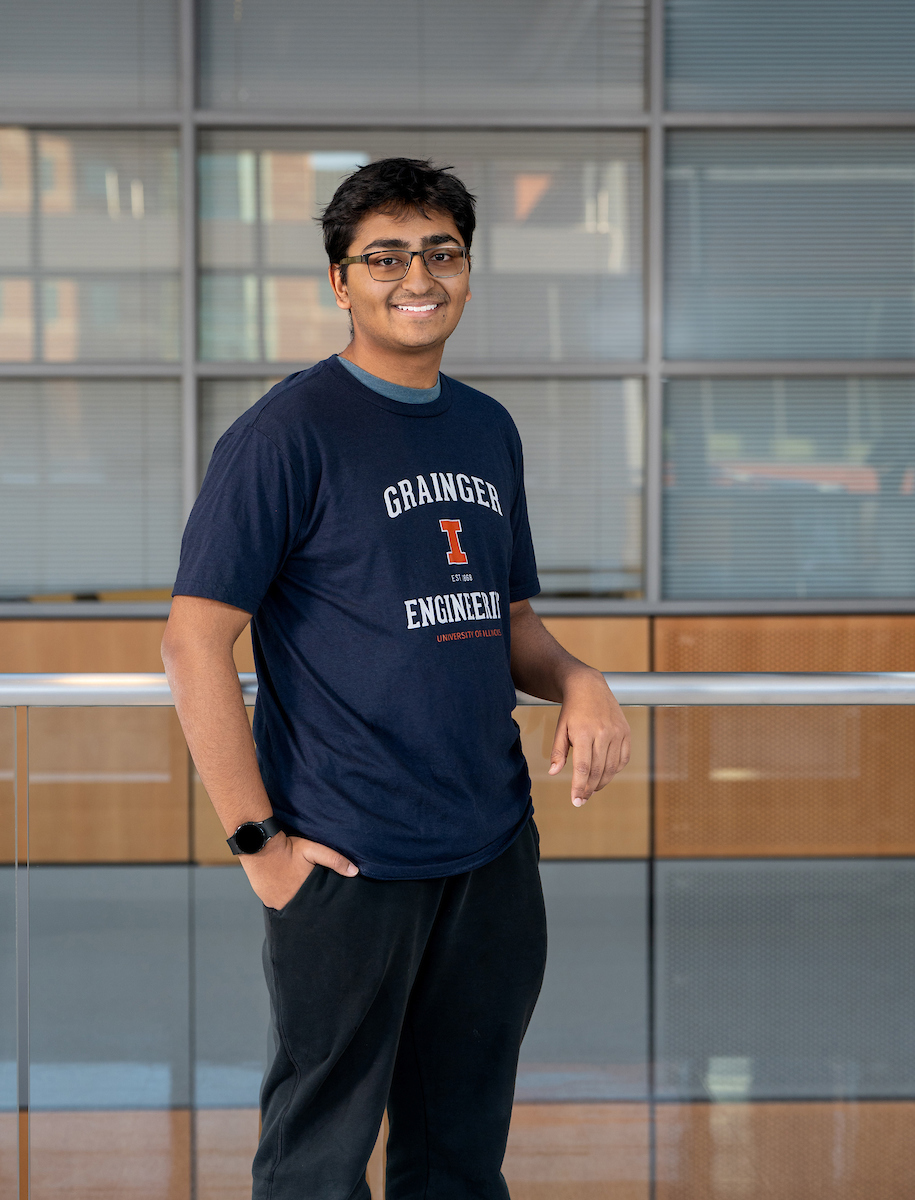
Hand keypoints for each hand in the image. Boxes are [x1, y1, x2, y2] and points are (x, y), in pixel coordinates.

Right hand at [240, 831, 357, 909]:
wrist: (259, 845)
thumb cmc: (288, 848)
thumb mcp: (314, 850)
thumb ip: (334, 860)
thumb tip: (355, 872)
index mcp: (302, 895)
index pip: (315, 907)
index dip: (320, 906)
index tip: (324, 904)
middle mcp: (287, 904)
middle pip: (302, 909)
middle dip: (308, 906)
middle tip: (313, 901)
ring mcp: (274, 903)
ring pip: (289, 908)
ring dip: (294, 903)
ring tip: (299, 895)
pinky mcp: (265, 899)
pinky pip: (277, 904)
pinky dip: (282, 899)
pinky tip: (286, 891)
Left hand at [548, 668, 630, 806]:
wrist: (589, 686)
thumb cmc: (572, 709)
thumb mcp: (560, 728)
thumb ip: (557, 751)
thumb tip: (553, 772)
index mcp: (583, 733)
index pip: (583, 768)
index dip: (579, 787)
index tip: (575, 801)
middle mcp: (603, 733)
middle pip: (598, 771)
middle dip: (589, 789)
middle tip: (581, 799)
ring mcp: (617, 733)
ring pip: (612, 768)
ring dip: (602, 782)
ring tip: (592, 789)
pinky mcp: (626, 732)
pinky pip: (623, 759)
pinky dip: (615, 770)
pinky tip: (605, 774)